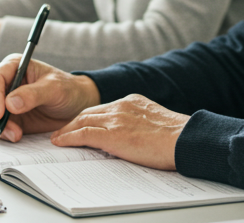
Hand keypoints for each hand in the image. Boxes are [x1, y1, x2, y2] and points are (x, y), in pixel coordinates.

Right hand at [0, 55, 100, 142]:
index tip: (0, 114)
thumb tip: (10, 103)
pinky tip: (15, 136)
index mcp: (13, 67)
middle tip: (11, 131)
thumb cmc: (68, 90)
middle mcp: (5, 82)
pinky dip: (1, 133)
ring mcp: (4, 101)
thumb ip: (33, 94)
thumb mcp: (55, 88)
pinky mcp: (8, 117)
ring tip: (16, 136)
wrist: (77, 106)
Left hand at [51, 95, 188, 170]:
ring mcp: (116, 119)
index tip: (80, 123)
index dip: (89, 117)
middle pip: (89, 112)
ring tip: (57, 138)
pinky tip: (60, 142)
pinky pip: (83, 134)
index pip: (103, 108)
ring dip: (67, 130)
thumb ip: (139, 124)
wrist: (186, 139)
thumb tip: (130, 137)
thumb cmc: (178, 137)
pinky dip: (69, 137)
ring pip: (82, 121)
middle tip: (62, 130)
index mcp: (132, 101)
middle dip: (73, 121)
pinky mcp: (112, 134)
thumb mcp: (156, 122)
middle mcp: (121, 106)